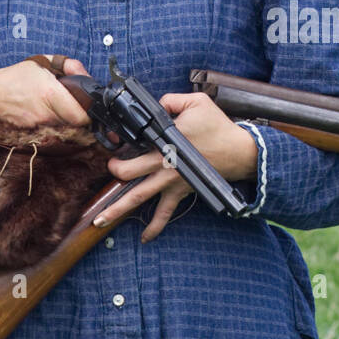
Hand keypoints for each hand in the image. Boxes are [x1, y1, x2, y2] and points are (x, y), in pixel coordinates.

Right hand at [0, 55, 92, 131]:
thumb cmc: (13, 77)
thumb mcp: (41, 62)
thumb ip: (68, 65)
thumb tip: (85, 74)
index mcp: (50, 94)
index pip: (83, 115)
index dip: (91, 113)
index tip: (92, 107)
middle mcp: (46, 114)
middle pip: (77, 124)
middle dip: (83, 117)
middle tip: (83, 107)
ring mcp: (38, 126)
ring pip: (65, 129)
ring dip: (70, 121)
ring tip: (65, 109)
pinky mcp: (32, 134)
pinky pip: (52, 132)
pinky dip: (56, 125)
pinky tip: (51, 115)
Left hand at [94, 91, 258, 242]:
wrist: (239, 152)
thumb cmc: (219, 127)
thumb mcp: (196, 102)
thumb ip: (171, 101)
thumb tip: (156, 105)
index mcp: (164, 141)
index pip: (134, 141)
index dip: (122, 141)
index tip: (115, 141)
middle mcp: (163, 164)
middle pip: (127, 173)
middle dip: (113, 171)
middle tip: (109, 167)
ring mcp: (169, 182)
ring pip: (138, 198)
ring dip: (117, 210)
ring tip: (99, 221)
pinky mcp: (180, 192)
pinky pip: (165, 214)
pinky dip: (155, 227)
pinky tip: (145, 238)